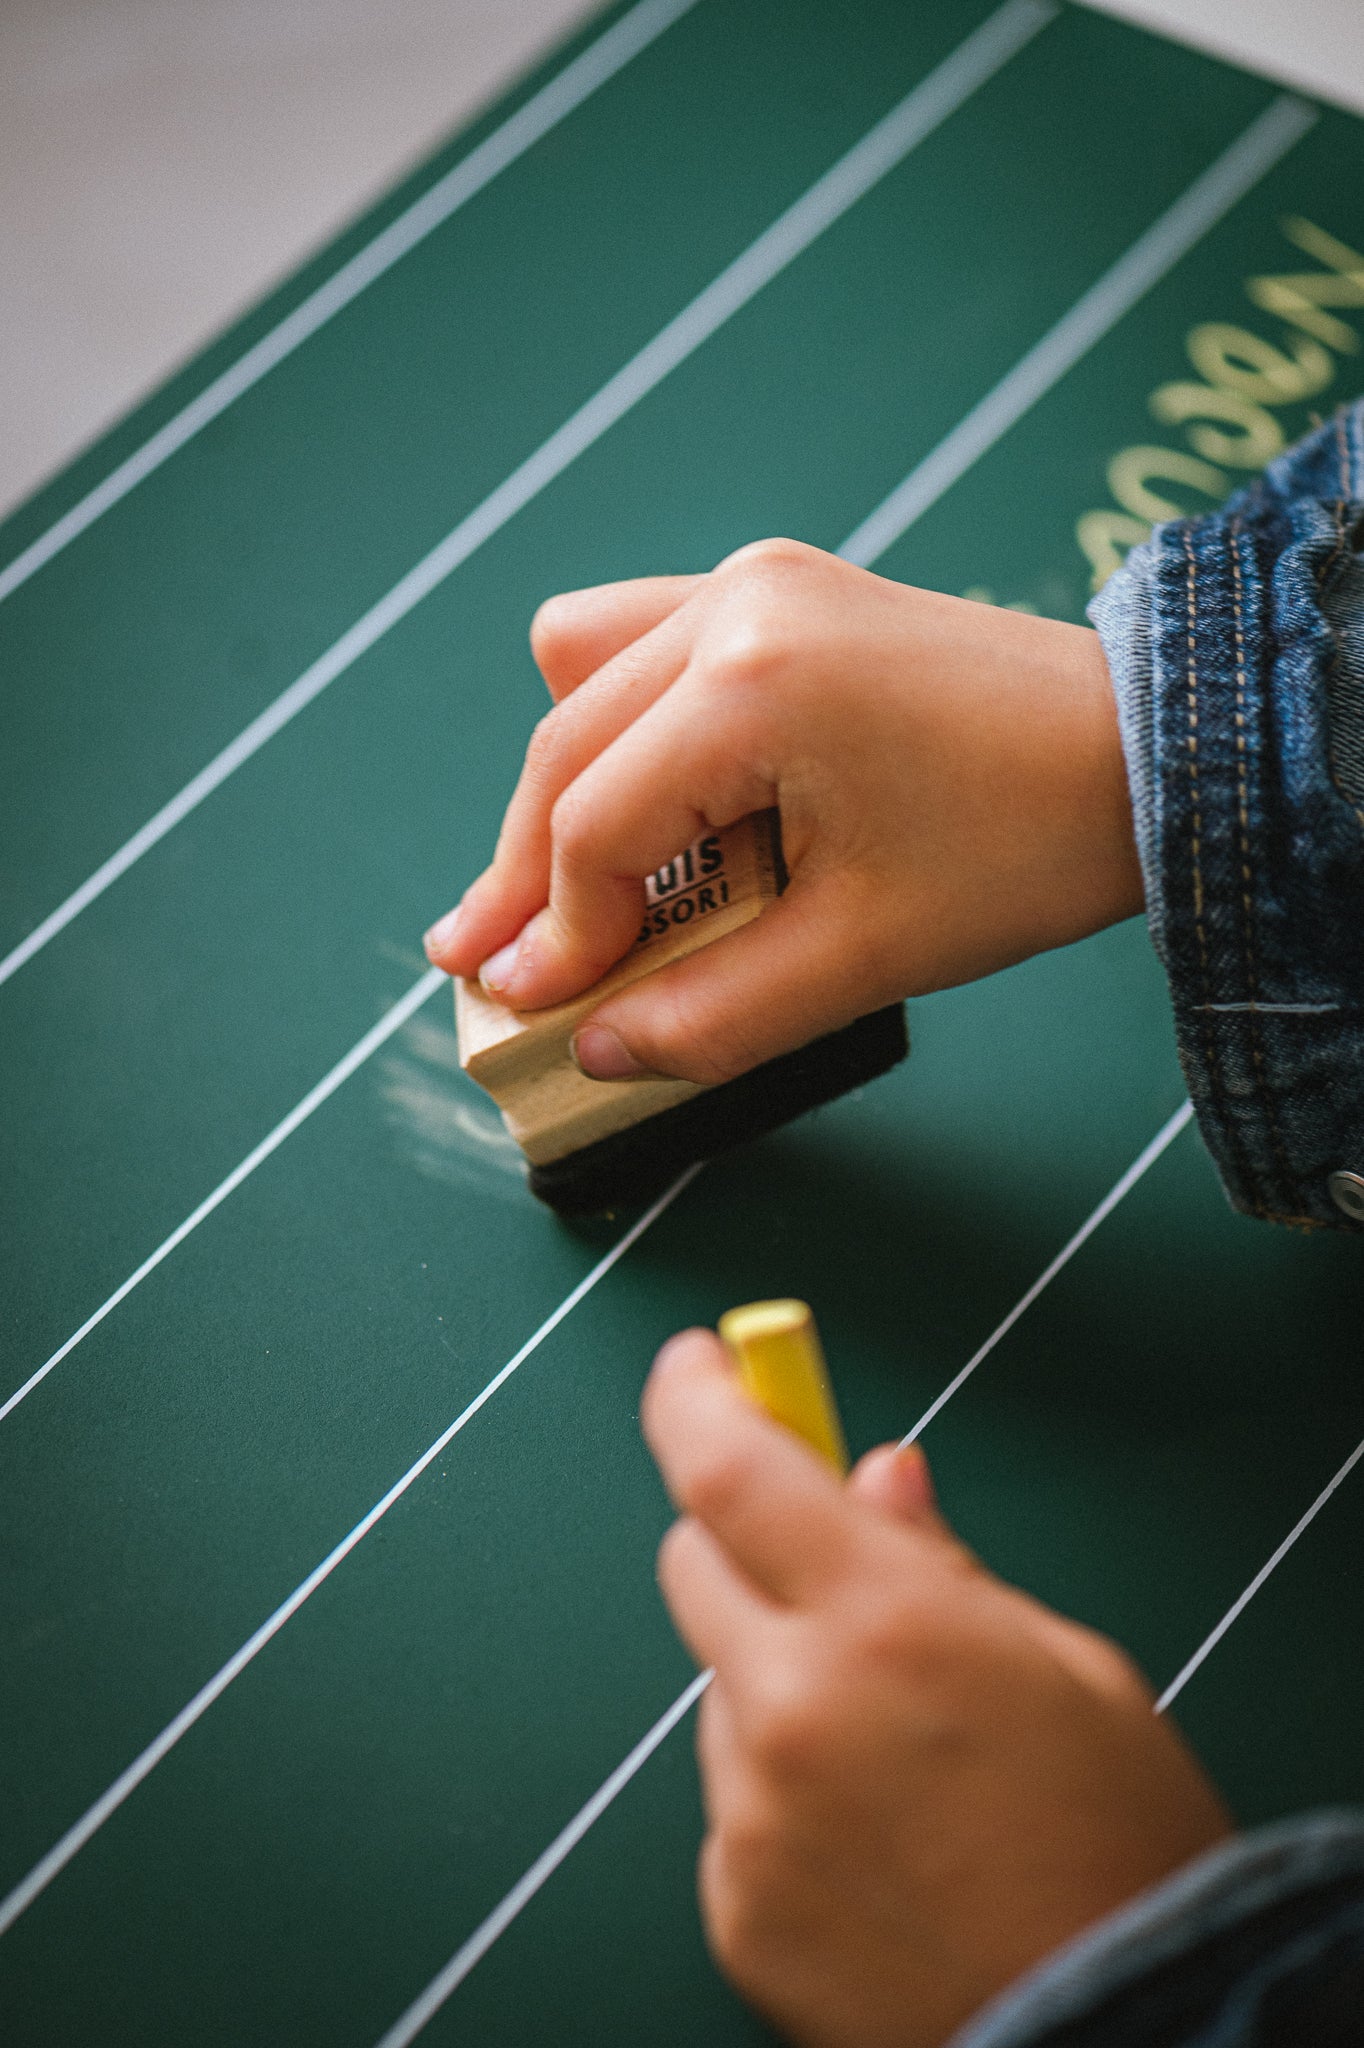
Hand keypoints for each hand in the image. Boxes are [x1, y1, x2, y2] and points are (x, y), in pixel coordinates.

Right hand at [423, 540, 1141, 1083]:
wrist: (1146, 752)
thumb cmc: (1025, 846)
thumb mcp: (864, 955)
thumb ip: (712, 1013)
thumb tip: (597, 1052)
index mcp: (752, 684)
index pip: (596, 826)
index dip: (552, 934)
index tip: (523, 1012)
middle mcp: (734, 606)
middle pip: (568, 750)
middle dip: (524, 872)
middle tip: (478, 967)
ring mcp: (755, 581)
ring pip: (585, 683)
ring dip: (563, 793)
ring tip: (545, 894)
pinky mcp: (779, 587)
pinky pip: (642, 641)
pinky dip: (617, 726)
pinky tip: (632, 798)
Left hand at [641, 1330, 1231, 2047]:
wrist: (1123, 2041)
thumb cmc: (1121, 1847)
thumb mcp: (1070, 1669)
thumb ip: (945, 1561)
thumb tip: (875, 1473)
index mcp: (883, 1621)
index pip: (728, 1467)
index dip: (694, 1395)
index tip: (697, 1363)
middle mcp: (792, 1708)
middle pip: (692, 1562)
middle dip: (745, 1541)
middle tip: (826, 1570)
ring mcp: (750, 1814)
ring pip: (722, 1689)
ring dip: (779, 1683)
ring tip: (896, 1756)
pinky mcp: (734, 1905)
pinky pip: (732, 1801)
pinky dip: (782, 1791)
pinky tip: (873, 1838)